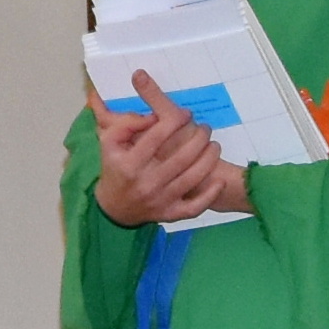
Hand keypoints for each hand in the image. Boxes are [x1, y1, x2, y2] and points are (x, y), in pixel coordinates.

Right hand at [89, 68, 247, 225]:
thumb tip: (153, 116)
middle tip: (205, 128)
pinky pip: (195, 207)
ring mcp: (160, 201)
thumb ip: (126, 124)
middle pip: (181, 157)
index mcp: (130, 164)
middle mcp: (146, 183)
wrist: (115, 209)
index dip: (176, 121)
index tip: (187, 113)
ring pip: (192, 178)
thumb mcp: (110, 143)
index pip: (157, 137)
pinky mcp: (170, 214)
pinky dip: (210, 195)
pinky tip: (218, 181)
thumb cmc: (116, 169)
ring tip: (214, 144)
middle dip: (199, 138)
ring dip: (209, 158)